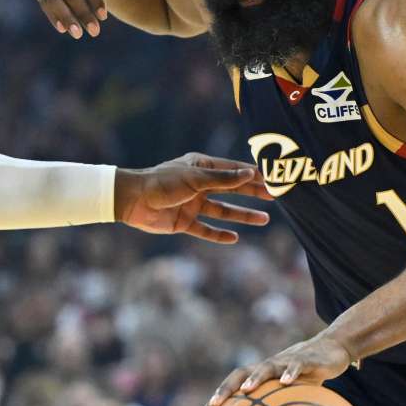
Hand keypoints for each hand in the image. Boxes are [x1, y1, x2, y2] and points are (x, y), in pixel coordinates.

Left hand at [116, 153, 272, 243]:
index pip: (233, 171)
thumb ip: (223, 179)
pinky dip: (219, 234)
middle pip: (232, 190)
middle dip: (252, 195)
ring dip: (242, 215)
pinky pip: (205, 229)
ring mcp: (192, 204)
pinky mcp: (184, 222)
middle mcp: (198, 185)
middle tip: (274, 200)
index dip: (252, 175)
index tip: (273, 180)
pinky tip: (234, 237)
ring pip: (223, 211)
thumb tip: (249, 173)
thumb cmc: (162, 182)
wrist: (132, 200)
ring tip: (263, 220)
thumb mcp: (195, 178)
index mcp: (201, 168)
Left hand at [197, 333, 353, 405]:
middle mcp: (267, 368)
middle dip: (226, 389)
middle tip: (214, 404)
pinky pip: (296, 365)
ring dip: (255, 377)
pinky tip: (286, 383)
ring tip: (247, 390)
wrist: (330, 350)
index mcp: (261, 378)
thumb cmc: (307, 378)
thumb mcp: (295, 398)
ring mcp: (285, 362)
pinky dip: (290, 372)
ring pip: (265, 366)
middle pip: (240, 374)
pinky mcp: (305, 360)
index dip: (217, 402)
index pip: (232, 388)